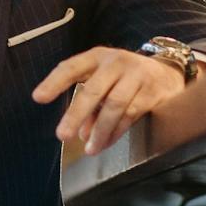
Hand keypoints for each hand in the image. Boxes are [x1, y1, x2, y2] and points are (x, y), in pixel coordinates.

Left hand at [32, 47, 186, 155]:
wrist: (166, 73)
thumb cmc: (125, 78)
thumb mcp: (104, 81)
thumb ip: (90, 104)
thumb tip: (80, 133)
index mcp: (97, 57)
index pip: (71, 67)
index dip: (54, 82)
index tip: (38, 98)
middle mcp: (116, 63)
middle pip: (93, 90)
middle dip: (76, 114)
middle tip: (63, 136)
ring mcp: (136, 76)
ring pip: (114, 105)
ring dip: (99, 130)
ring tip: (89, 149)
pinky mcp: (151, 92)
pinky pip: (130, 114)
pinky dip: (116, 132)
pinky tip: (106, 143)